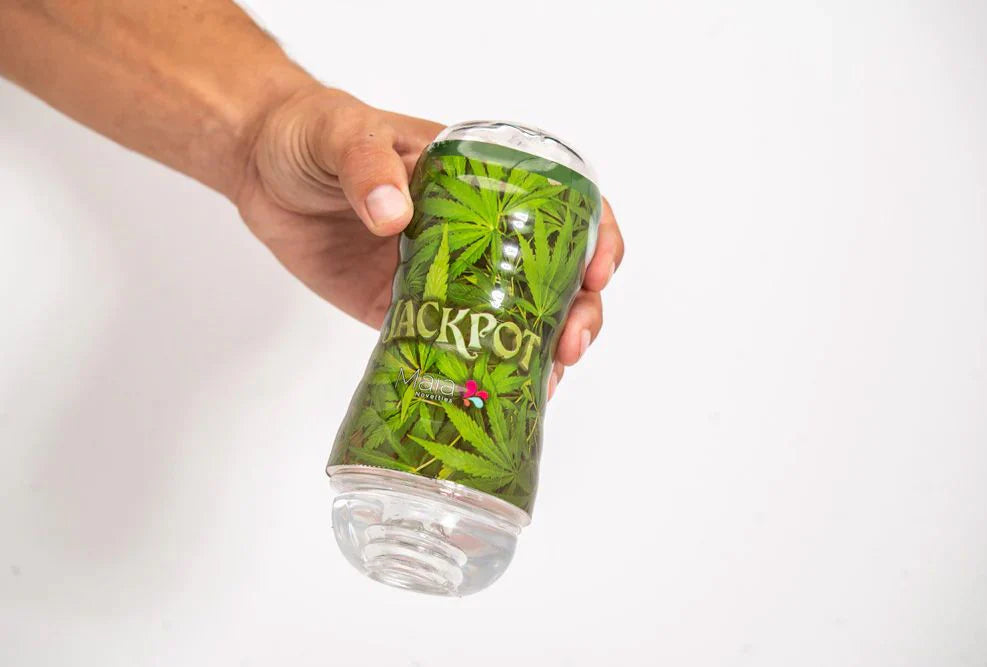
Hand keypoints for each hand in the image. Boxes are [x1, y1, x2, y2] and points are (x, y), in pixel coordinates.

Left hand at [235, 86, 623, 395]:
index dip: (595, 237)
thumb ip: (367, 166)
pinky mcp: (408, 311)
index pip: (563, 202)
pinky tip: (504, 394)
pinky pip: (457, 346)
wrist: (261, 168)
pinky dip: (485, 372)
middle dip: (578, 310)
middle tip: (570, 343)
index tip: (596, 272)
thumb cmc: (313, 133)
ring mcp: (448, 275)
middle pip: (554, 272)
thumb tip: (394, 216)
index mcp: (482, 179)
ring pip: (516, 317)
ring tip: (548, 380)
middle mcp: (479, 231)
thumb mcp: (345, 133)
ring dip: (544, 349)